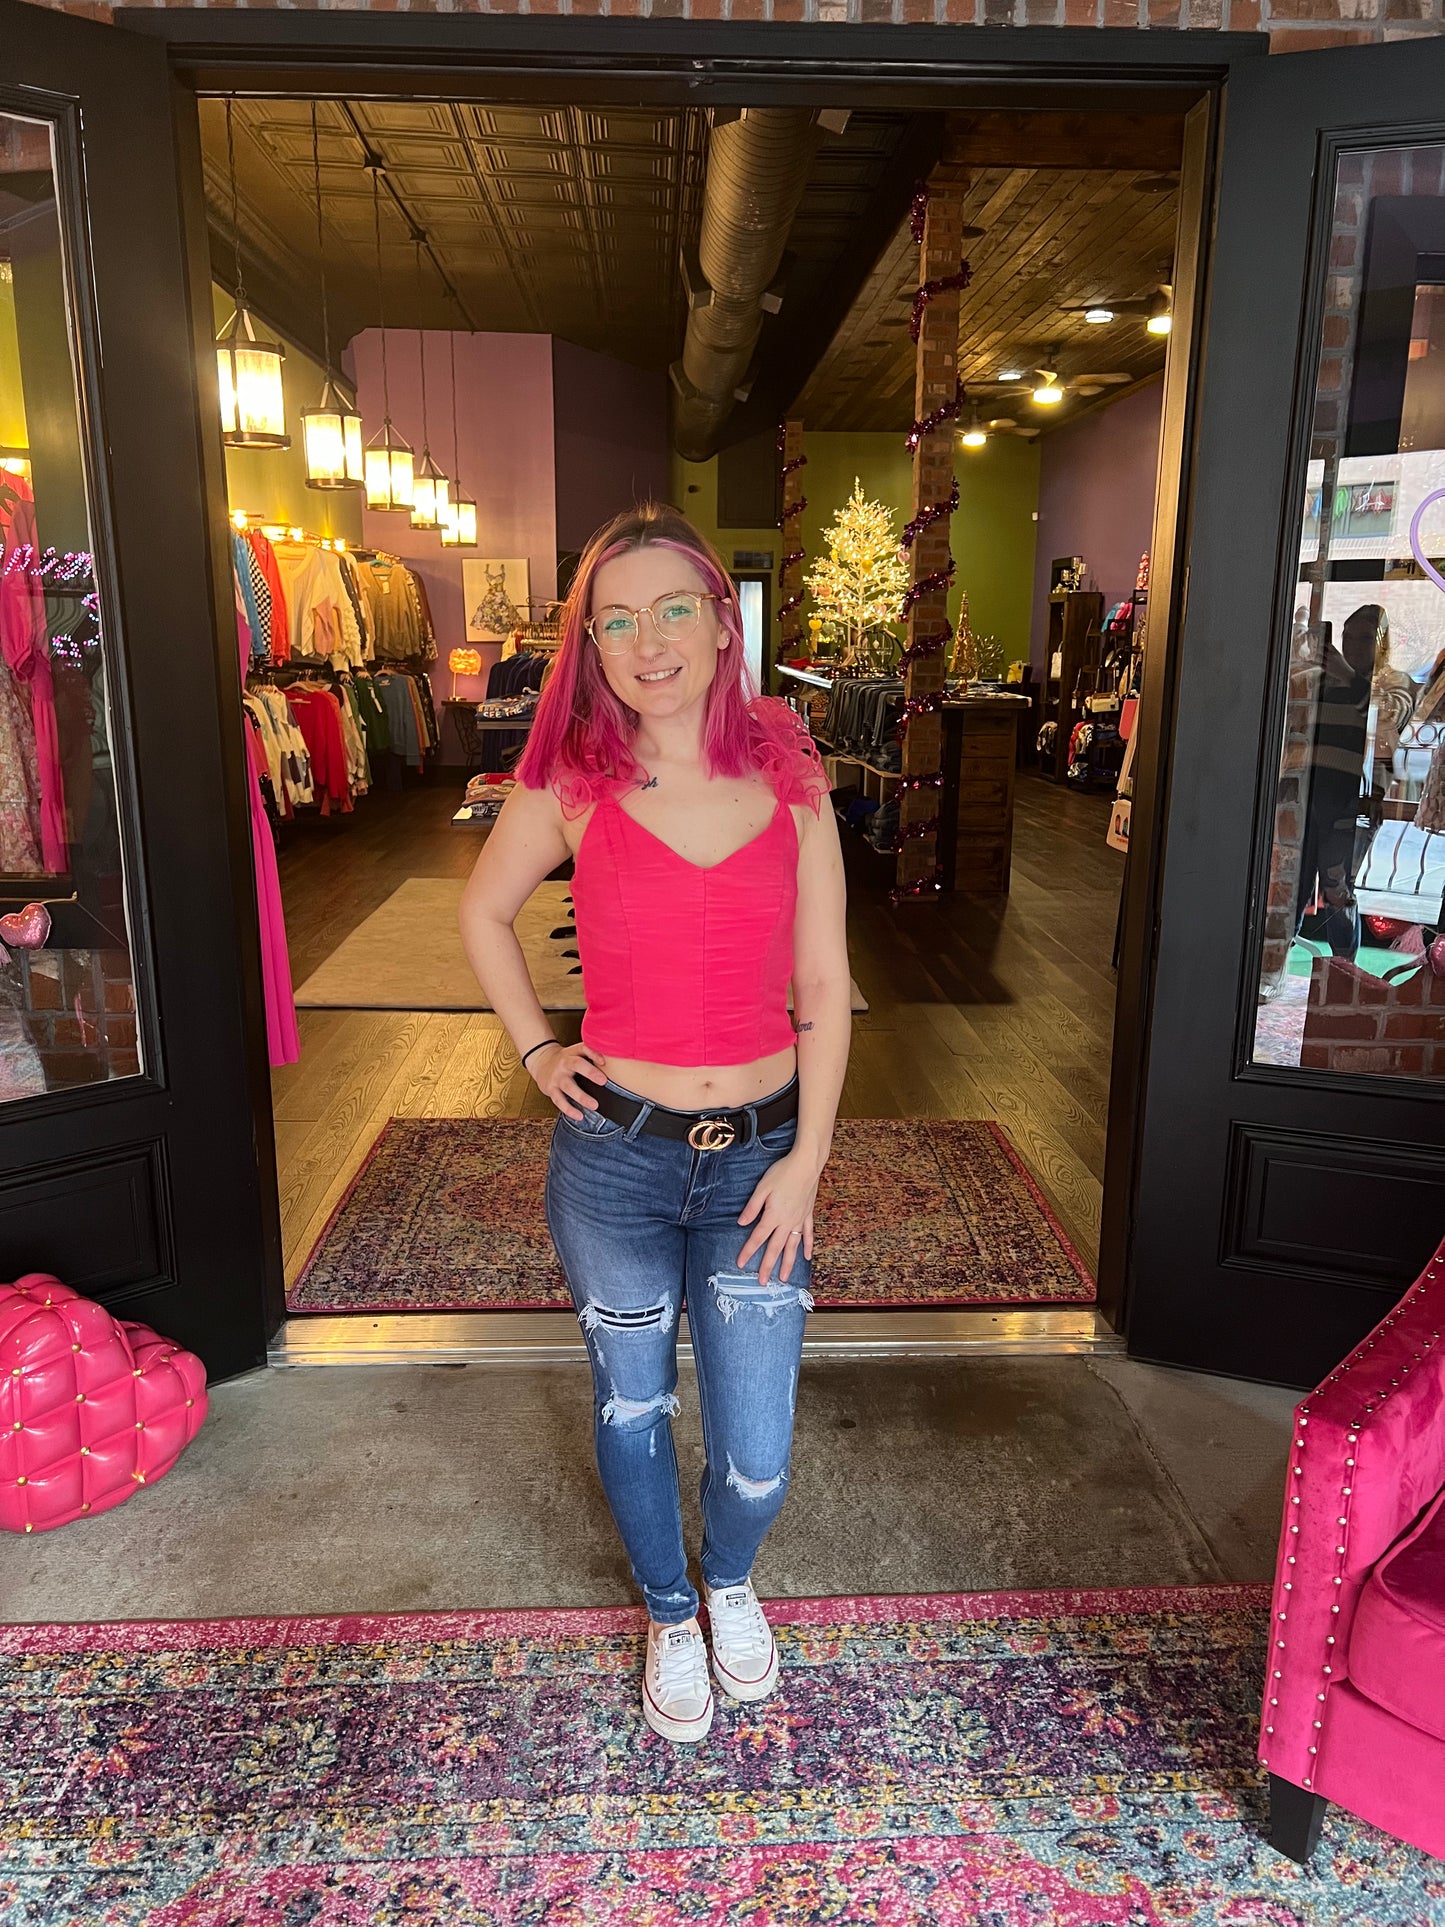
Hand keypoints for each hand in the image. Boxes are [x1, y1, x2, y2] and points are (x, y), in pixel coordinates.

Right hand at [529, 1041, 607, 1120]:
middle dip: (590, 1072)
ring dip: (581, 1096)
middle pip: (576, 1065)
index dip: (594, 1053)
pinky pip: (559, 1100)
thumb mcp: (576, 1052)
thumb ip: (592, 1054)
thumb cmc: (566, 1059)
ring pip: (568, 1086)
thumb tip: (618, 1059)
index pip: (584, 1048)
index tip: (605, 1061)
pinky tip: (579, 1116)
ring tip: (594, 1105)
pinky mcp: (551, 1089)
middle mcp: (564, 1063)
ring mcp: (557, 1077)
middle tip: (603, 1081)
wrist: (541, 1062)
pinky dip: (569, 1109)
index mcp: (573, 1052)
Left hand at [737, 1150, 820, 1285]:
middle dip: (768, 1266)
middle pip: (775, 1248)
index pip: (758, 1238)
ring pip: (793, 1246)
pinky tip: (807, 1257)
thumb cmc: (783, 1173)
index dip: (748, 1251)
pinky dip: (808, 1246)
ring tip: (785, 1279)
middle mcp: (787, 1222)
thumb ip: (752, 1207)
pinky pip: (808, 1234)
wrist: (807, 1164)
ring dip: (788, 1263)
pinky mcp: (808, 1214)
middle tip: (763, 1282)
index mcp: (773, 1215)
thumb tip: (741, 1223)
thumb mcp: (762, 1187)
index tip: (740, 1263)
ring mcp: (800, 1219)